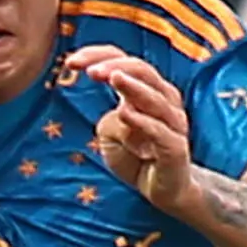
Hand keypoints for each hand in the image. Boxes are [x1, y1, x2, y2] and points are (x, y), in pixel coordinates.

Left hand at [62, 47, 194, 211]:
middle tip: (91, 70)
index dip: (99, 56)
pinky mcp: (175, 147)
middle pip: (142, 71)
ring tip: (112, 77)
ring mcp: (173, 123)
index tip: (70, 63)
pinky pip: (159, 130)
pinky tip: (125, 113)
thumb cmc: (136, 157)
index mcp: (147, 90)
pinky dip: (142, 120)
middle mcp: (164, 100)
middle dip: (115, 66)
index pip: (124, 62)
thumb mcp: (111, 135)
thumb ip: (109, 118)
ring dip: (132, 86)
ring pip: (154, 97)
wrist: (165, 190)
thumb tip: (120, 110)